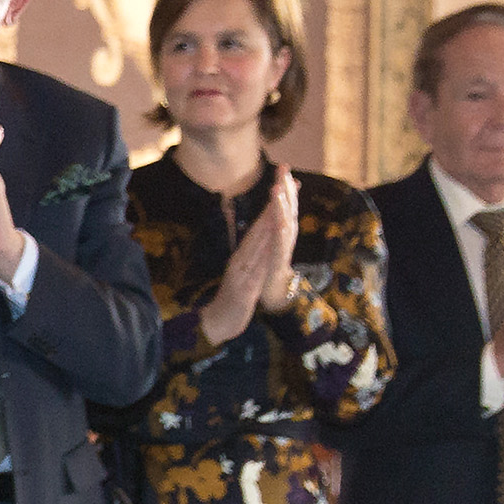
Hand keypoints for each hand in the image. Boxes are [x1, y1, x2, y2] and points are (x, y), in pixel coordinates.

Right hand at [204, 167, 298, 341]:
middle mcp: (241, 258)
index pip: (260, 224)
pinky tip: (271, 246)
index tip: (285, 181)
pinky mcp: (244, 289)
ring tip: (278, 205)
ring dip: (268, 224)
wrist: (219, 322)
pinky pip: (256, 270)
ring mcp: (242, 273)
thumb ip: (251, 252)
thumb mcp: (244, 271)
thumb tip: (260, 235)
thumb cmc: (233, 297)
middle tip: (283, 180)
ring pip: (257, 245)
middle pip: (259, 227)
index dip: (273, 202)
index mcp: (243, 254)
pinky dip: (264, 256)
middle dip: (272, 204)